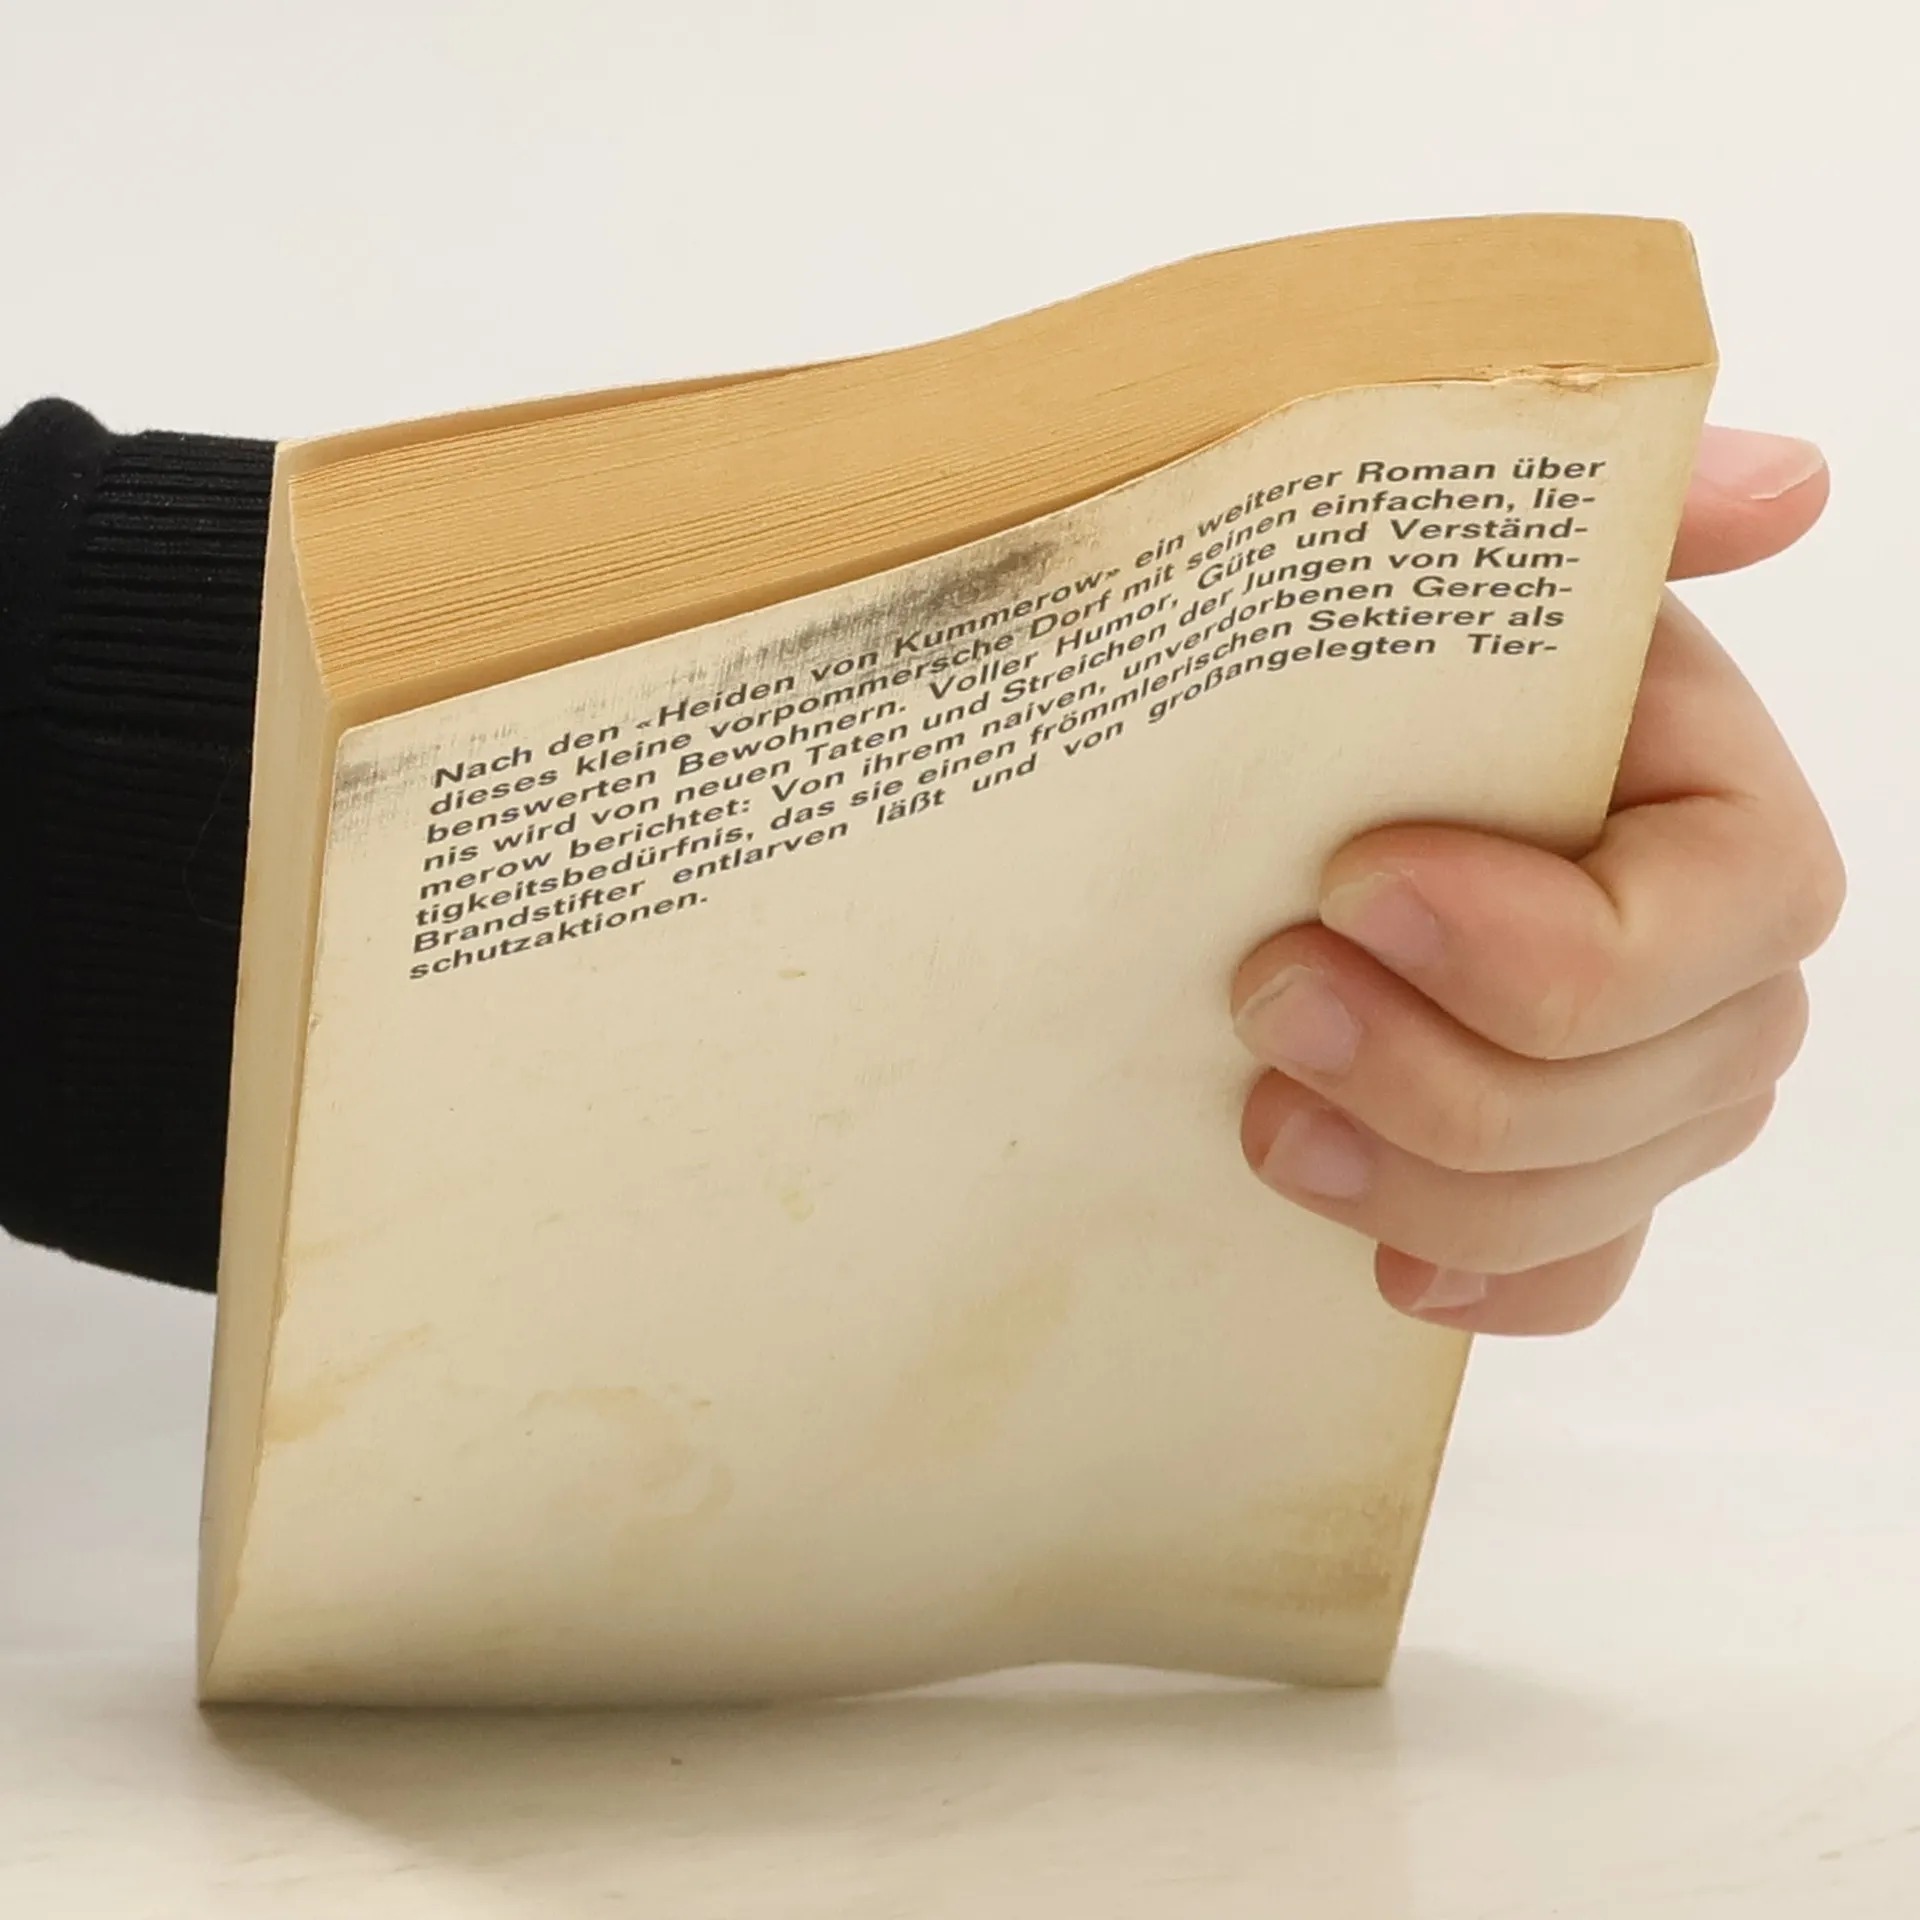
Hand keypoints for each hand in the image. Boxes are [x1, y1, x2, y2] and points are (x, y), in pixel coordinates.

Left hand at [1231, 427, 1842, 1335]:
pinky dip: (1487, 1289)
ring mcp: (1641, 1089)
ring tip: (1267, 1116)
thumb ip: (1626, 514)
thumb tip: (1786, 482)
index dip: (1547, 945)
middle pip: (1661, 1092)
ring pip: (1595, 1199)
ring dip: (1425, 1186)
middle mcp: (1708, 964)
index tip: (1357, 885)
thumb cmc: (1364, 653)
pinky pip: (1573, 1279)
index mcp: (1713, 802)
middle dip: (1445, 1076)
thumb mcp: (1464, 556)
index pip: (1730, 919)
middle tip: (1266, 997)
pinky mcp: (1559, 1178)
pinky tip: (1387, 1271)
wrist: (1266, 772)